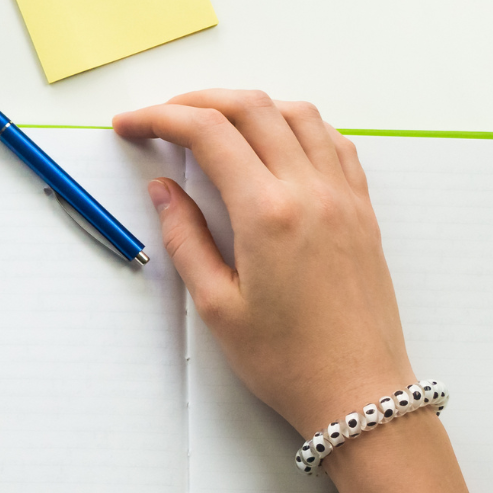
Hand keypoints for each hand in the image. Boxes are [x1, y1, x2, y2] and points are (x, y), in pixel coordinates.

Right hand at [112, 90, 412, 435]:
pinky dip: (296, 125)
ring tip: (214, 123)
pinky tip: (273, 143)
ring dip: (249, 105)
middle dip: (197, 100)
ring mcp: (343, 196)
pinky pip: (332, 142)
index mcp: (267, 214)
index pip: (208, 134)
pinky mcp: (362, 209)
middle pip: (252, 108)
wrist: (359, 392)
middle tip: (161, 118)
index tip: (130, 125)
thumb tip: (164, 190)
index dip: (160, 119)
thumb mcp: (216, 305)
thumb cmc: (287, 360)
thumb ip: (186, 238)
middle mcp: (310, 191)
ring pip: (297, 113)